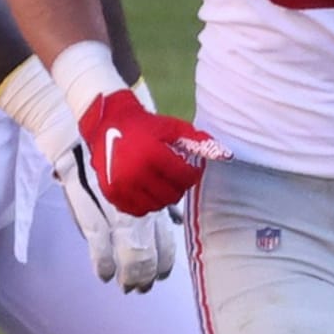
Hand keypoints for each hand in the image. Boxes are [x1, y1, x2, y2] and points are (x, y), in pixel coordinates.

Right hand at [52, 140, 176, 292]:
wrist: (87, 127)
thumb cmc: (123, 148)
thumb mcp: (152, 170)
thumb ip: (165, 197)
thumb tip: (177, 220)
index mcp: (154, 200)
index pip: (166, 242)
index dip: (165, 263)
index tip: (163, 275)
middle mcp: (137, 209)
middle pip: (147, 254)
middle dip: (146, 276)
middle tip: (144, 287)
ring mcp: (112, 210)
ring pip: (124, 255)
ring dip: (127, 275)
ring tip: (127, 286)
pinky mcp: (87, 207)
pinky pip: (97, 244)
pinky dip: (102, 264)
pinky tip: (104, 275)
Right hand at [78, 89, 231, 216]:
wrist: (106, 123)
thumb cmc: (145, 126)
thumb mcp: (172, 127)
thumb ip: (198, 141)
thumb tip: (227, 154)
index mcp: (152, 155)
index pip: (185, 178)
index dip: (191, 175)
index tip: (188, 169)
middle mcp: (136, 172)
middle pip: (172, 195)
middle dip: (178, 186)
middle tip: (173, 176)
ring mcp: (122, 185)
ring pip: (156, 205)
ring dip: (163, 197)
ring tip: (160, 182)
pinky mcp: (112, 193)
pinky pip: (138, 210)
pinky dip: (145, 204)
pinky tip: (146, 190)